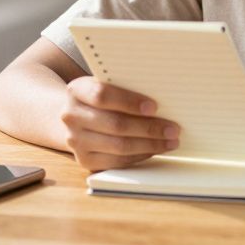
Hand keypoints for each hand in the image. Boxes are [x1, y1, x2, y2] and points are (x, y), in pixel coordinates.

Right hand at [61, 78, 180, 171]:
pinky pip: (117, 161)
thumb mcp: (106, 83)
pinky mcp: (84, 160)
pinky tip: (155, 149)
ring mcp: (75, 141)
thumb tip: (164, 95)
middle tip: (173, 129)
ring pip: (119, 146)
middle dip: (149, 128)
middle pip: (115, 124)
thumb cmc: (100, 96)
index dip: (129, 101)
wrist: (75, 116)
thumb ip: (126, 86)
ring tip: (171, 141)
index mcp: (77, 90)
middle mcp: (71, 116)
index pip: (102, 95)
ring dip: (149, 145)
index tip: (155, 106)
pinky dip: (140, 156)